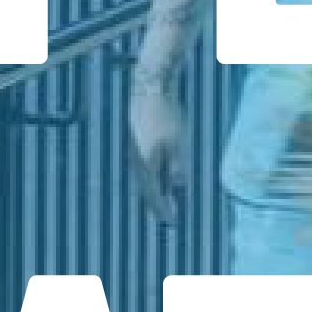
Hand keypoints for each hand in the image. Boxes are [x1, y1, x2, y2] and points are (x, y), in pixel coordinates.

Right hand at [129, 64, 189, 220]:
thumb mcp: (178, 142)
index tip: (173, 222)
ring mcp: (132, 152)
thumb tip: (178, 188)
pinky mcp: (134, 143)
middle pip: (145, 191)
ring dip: (153, 192)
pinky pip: (142, 168)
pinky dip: (151, 178)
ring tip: (163, 200)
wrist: (148, 90)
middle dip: (156, 205)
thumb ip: (177, 167)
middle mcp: (136, 162)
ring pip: (143, 180)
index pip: (154, 196)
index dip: (164, 210)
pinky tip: (158, 175)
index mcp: (146, 166)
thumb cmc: (166, 116)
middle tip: (167, 216)